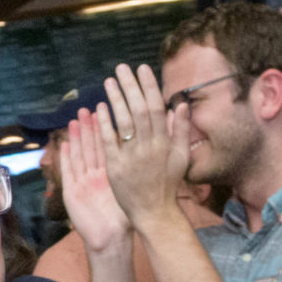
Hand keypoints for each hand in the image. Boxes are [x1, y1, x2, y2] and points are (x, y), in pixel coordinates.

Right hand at [58, 109, 129, 254]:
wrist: (110, 240)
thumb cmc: (124, 218)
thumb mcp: (133, 191)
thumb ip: (142, 170)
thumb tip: (158, 149)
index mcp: (111, 174)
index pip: (109, 147)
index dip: (108, 129)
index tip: (108, 110)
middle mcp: (95, 176)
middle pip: (91, 147)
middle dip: (89, 128)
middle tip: (87, 108)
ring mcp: (82, 183)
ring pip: (79, 155)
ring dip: (77, 138)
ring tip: (75, 119)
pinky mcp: (72, 193)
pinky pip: (69, 172)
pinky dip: (66, 158)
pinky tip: (64, 143)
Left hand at [99, 63, 187, 224]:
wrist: (154, 213)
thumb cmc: (168, 184)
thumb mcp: (181, 157)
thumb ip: (181, 130)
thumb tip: (180, 104)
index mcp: (164, 143)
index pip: (156, 108)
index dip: (149, 87)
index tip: (143, 69)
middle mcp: (148, 148)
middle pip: (139, 110)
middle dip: (130, 86)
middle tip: (122, 68)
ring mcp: (131, 157)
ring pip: (123, 122)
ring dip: (116, 99)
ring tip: (109, 81)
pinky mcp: (115, 168)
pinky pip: (108, 142)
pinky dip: (104, 124)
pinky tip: (99, 107)